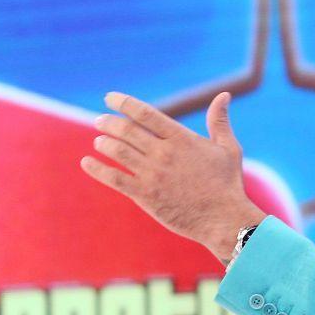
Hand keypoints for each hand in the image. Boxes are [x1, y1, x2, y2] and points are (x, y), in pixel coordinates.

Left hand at [80, 90, 265, 263]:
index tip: (109, 98)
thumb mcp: (228, 148)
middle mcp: (164, 153)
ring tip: (98, 141)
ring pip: (118, 152)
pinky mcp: (146, 196)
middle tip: (99, 121)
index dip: (123, 103)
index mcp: (181, 138)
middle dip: (108, 123)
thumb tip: (224, 95)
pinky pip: (115, 179)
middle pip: (127, 130)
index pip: (145, 113)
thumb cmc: (228, 184)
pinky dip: (97, 169)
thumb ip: (219, 121)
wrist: (224, 219)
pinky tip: (86, 163)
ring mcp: (153, 175)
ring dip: (103, 144)